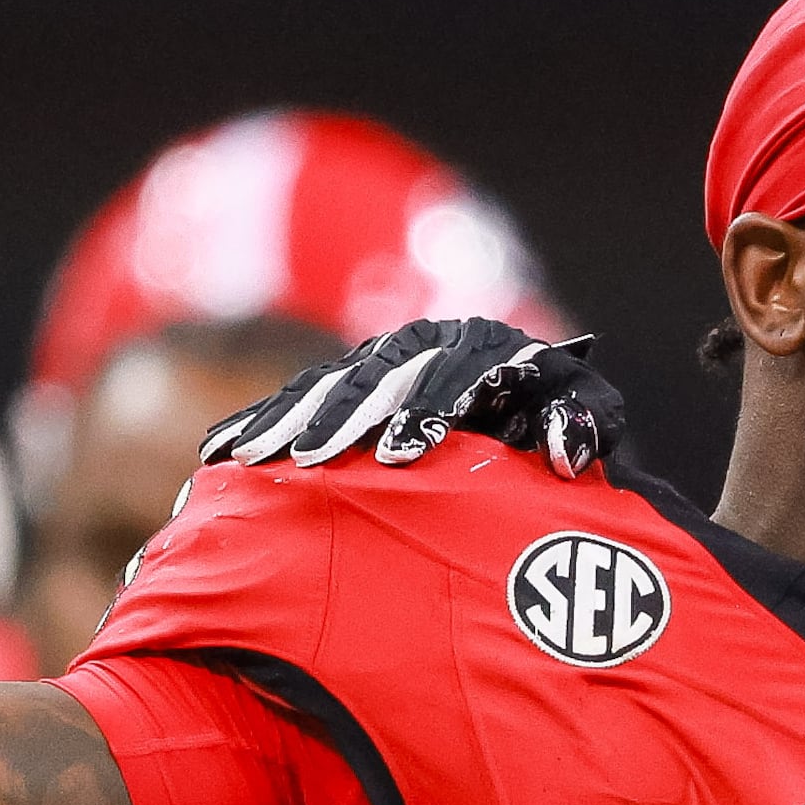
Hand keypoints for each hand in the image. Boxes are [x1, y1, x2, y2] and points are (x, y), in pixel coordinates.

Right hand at [204, 318, 622, 477]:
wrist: (523, 396)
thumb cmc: (557, 416)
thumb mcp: (586, 415)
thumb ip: (584, 426)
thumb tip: (569, 452)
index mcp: (482, 345)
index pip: (449, 375)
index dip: (424, 413)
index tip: (398, 458)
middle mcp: (424, 341)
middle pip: (376, 377)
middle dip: (341, 417)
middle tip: (313, 463)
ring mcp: (376, 357)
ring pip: (324, 383)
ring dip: (287, 421)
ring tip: (252, 461)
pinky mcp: (341, 377)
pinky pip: (289, 397)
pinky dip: (256, 422)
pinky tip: (219, 454)